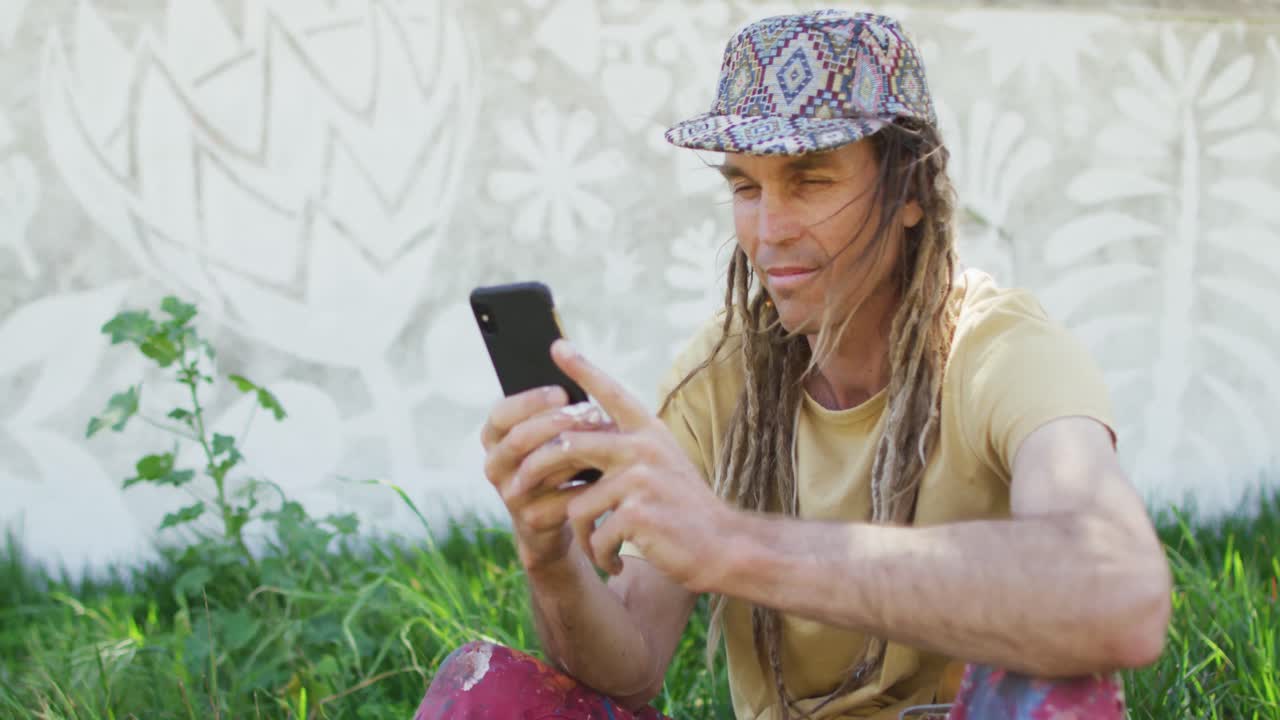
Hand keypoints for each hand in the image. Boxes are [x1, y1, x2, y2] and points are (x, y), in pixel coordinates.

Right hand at [481, 385, 614, 572]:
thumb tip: (576, 371)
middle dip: (556, 423)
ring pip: (541, 468)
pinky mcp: (532, 520)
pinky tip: (609, 472)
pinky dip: (587, 484)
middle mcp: (495, 466)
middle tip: (592, 413)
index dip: (530, 401)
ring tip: (607, 438)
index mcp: (494, 438)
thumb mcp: (547, 434)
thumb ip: (553, 410)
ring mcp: (510, 495)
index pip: (501, 414)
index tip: (563, 391)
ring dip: (576, 451)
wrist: (554, 518)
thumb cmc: (556, 462)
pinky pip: (562, 497)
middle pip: (519, 439)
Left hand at [515, 339, 732, 591]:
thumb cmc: (684, 509)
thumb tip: (571, 440)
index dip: (583, 369)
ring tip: (599, 547)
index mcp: (648, 432)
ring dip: (583, 533)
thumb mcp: (660, 465)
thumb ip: (625, 449)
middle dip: (537, 470)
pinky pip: (594, 533)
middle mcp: (643, 447)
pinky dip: (599, 554)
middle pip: (568, 446)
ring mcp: (640, 478)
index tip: (557, 346)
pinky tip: (614, 561)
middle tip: (516, 490)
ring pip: (577, 503)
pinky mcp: (637, 513)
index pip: (610, 393)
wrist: (722, 545)